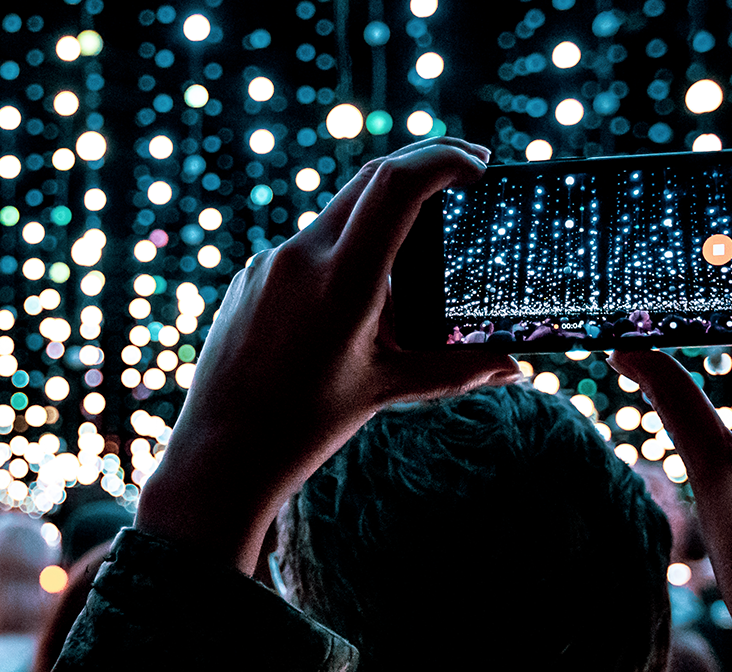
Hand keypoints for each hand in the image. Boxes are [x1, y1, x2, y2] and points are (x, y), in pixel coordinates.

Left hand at [137, 138, 522, 572]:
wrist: (217, 453)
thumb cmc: (303, 426)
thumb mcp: (386, 390)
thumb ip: (455, 370)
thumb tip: (514, 368)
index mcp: (342, 278)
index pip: (398, 185)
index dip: (444, 159)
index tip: (480, 165)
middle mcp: (301, 256)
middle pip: (371, 179)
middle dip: (423, 165)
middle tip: (470, 170)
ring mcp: (269, 263)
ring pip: (339, 212)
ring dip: (384, 212)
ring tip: (421, 247)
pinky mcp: (250, 277)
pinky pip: (307, 246)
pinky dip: (345, 249)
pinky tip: (359, 295)